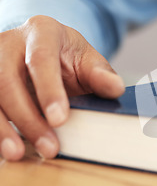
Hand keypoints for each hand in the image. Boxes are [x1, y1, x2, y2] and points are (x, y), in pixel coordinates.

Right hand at [0, 15, 124, 160]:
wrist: (42, 50)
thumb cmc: (67, 58)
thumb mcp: (87, 61)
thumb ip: (100, 74)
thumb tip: (116, 89)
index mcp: (42, 31)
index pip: (41, 59)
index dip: (49, 91)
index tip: (60, 120)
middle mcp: (8, 42)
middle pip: (7, 80)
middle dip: (27, 118)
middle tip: (49, 147)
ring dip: (1, 128)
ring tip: (15, 154)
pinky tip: (4, 147)